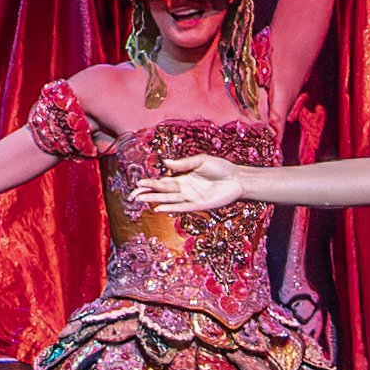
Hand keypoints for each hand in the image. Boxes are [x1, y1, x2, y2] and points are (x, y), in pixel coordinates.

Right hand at [130, 159, 255, 214]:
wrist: (237, 179)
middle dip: (147, 192)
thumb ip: (183, 163)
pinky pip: (181, 207)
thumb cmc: (220, 168)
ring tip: (140, 200)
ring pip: (168, 199)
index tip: (138, 183)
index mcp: (183, 177)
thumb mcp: (201, 160)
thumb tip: (165, 162)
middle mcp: (184, 188)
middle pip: (162, 191)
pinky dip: (170, 208)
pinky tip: (159, 209)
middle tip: (132, 194)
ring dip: (154, 200)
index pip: (163, 181)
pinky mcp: (198, 205)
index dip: (151, 182)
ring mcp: (190, 197)